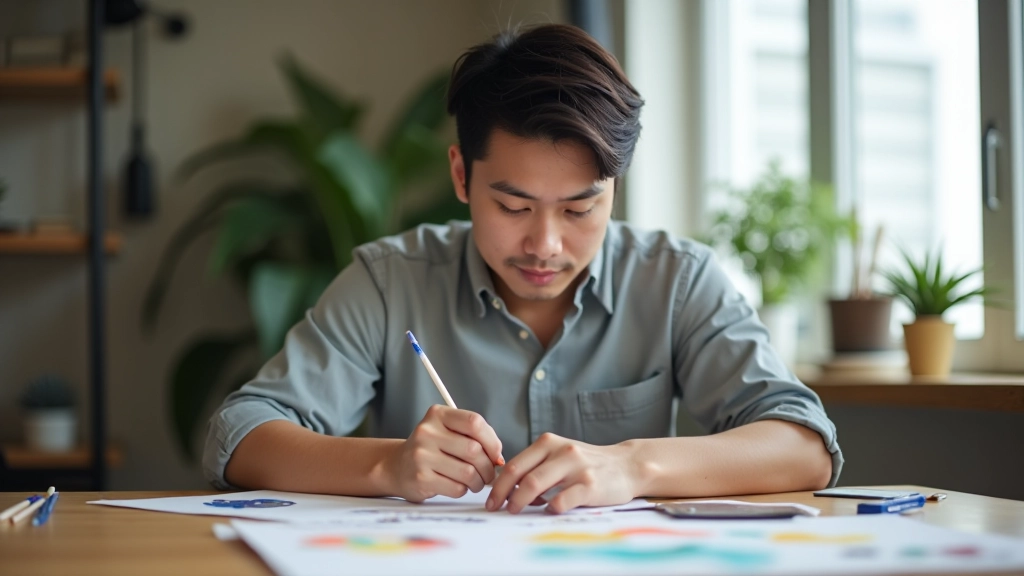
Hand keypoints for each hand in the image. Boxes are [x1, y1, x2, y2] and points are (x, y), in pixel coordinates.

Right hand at [380, 404, 502, 502]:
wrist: (396, 466)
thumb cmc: (431, 449)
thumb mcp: (448, 432)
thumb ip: (474, 437)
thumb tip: (498, 458)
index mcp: (438, 415)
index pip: (474, 422)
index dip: (492, 441)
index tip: (496, 454)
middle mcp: (427, 432)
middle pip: (474, 450)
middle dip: (488, 467)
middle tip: (488, 473)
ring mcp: (422, 455)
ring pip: (468, 472)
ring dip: (478, 482)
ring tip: (475, 482)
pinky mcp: (421, 478)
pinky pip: (457, 488)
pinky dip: (463, 490)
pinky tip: (457, 486)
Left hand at [486, 433, 639, 513]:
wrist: (627, 466)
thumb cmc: (588, 464)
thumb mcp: (560, 455)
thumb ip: (537, 466)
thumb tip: (507, 487)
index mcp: (549, 442)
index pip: (514, 464)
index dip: (498, 484)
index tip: (490, 499)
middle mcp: (561, 451)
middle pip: (520, 475)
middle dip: (503, 494)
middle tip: (496, 508)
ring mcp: (576, 467)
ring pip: (536, 485)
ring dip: (520, 502)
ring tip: (515, 510)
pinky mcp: (590, 485)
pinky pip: (562, 500)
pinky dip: (550, 508)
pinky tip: (548, 511)